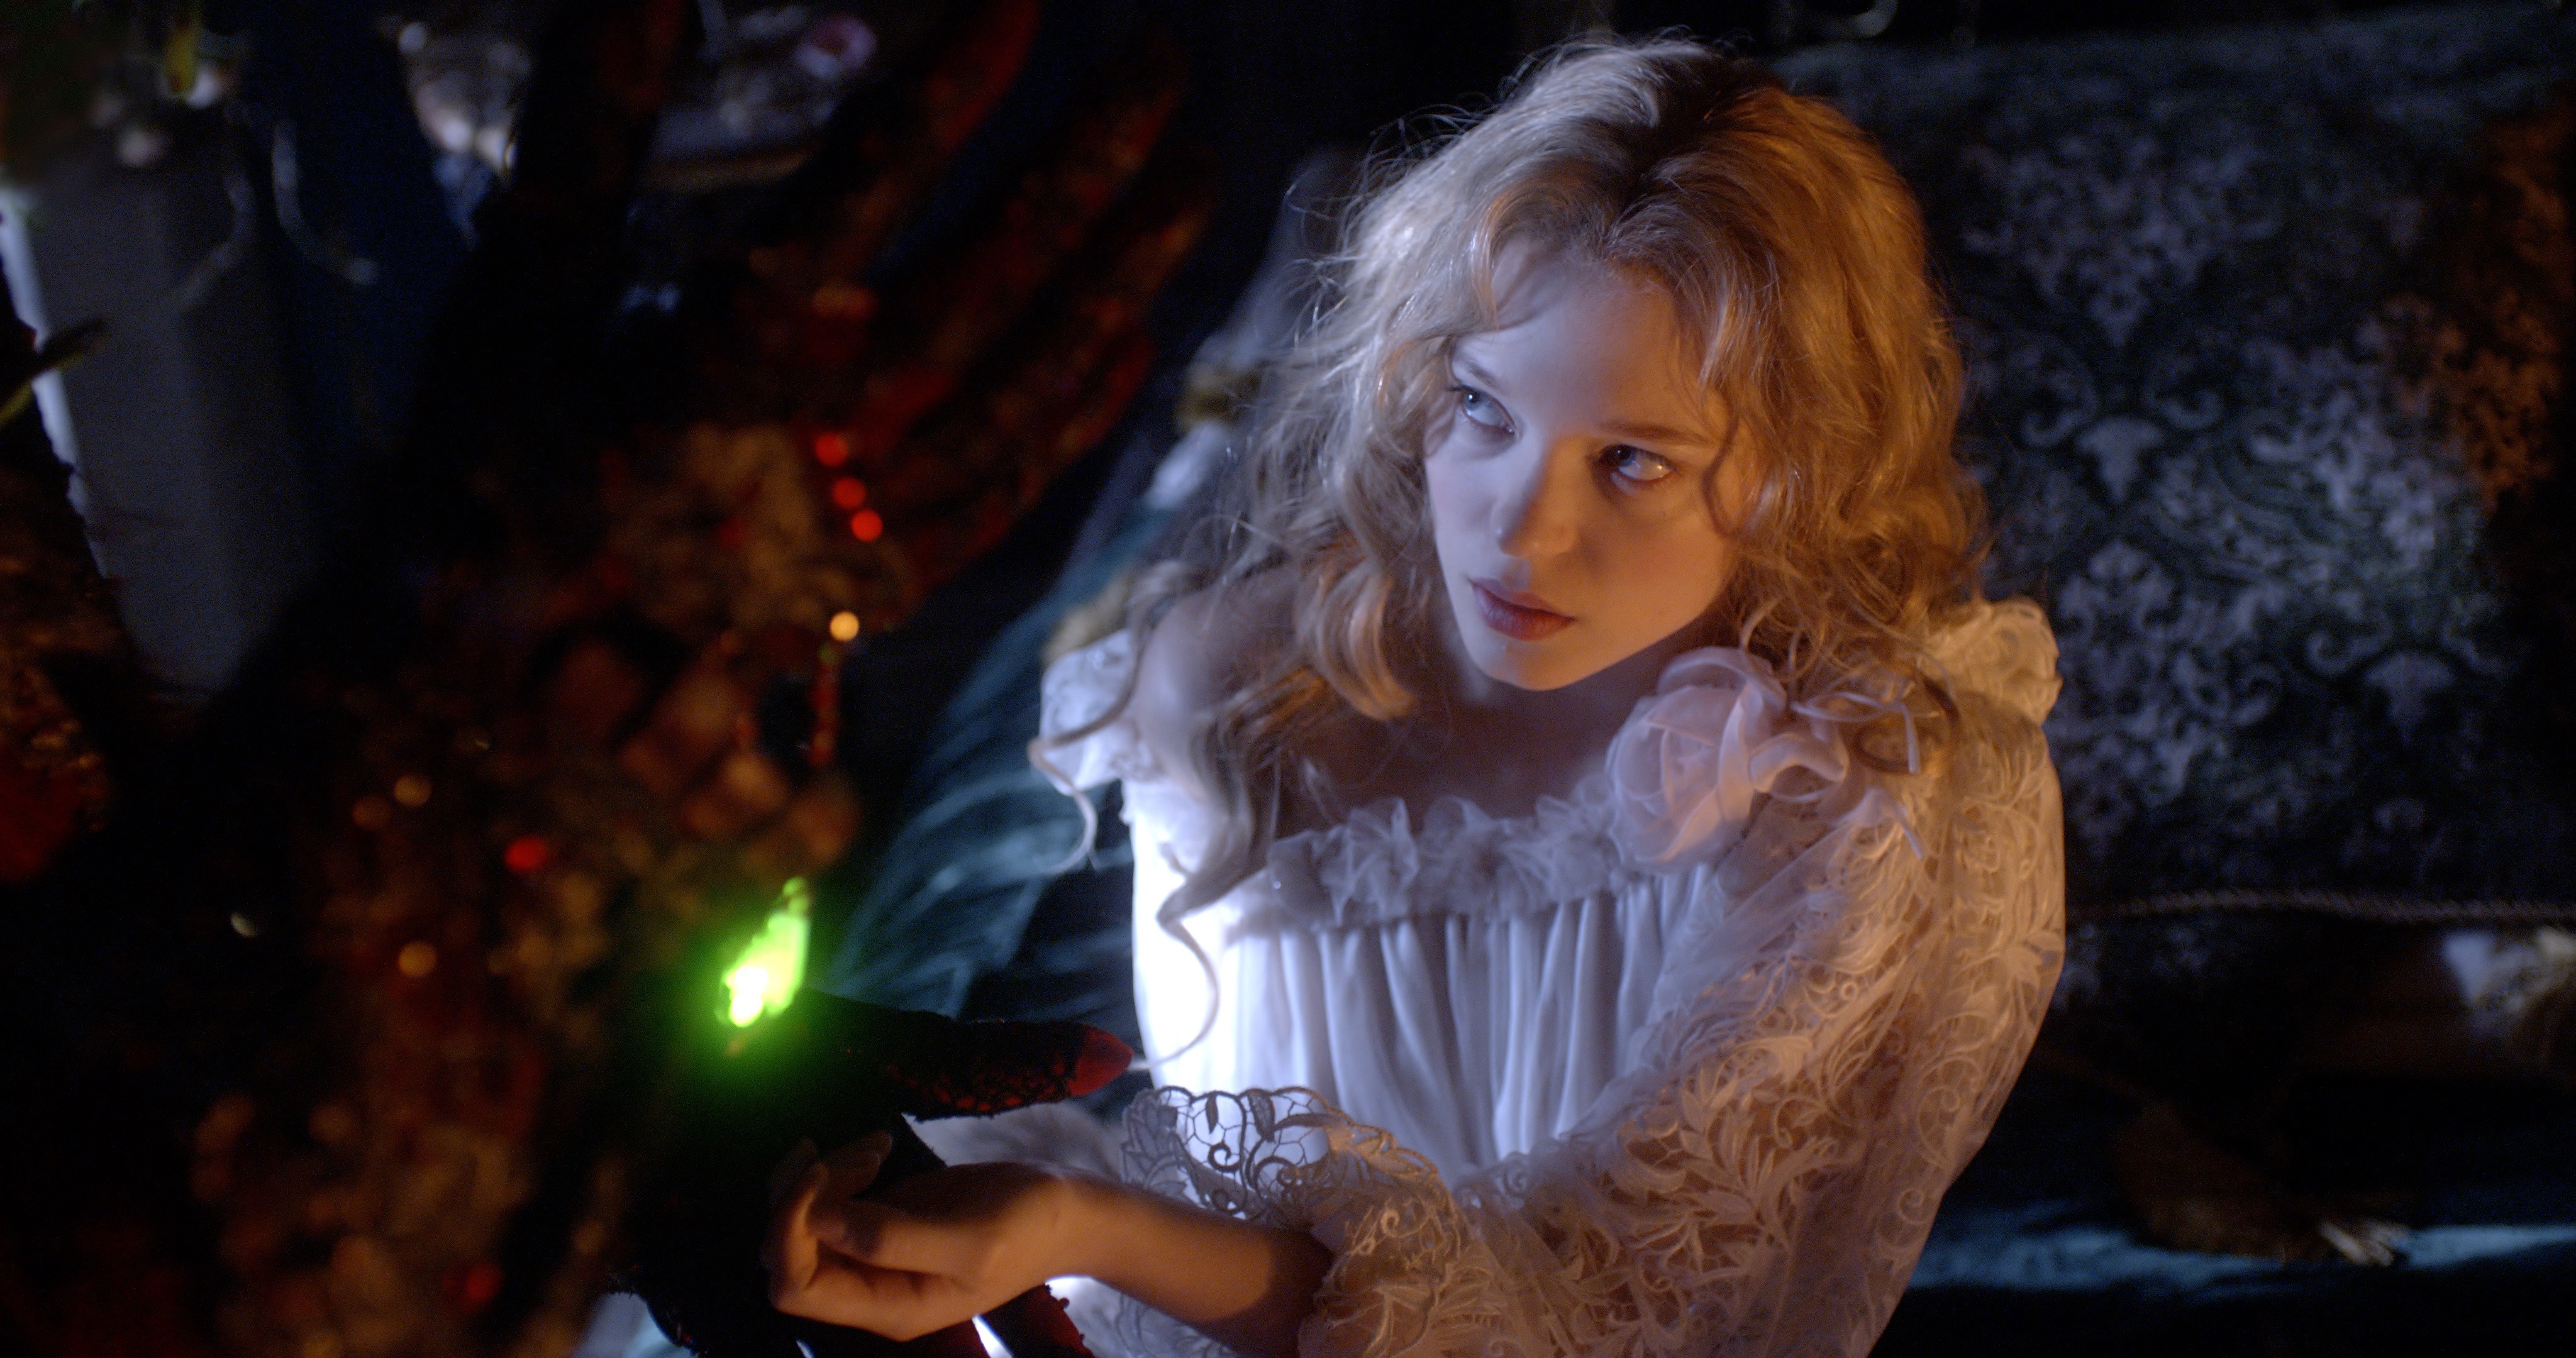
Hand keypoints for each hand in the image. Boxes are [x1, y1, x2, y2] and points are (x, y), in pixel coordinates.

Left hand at [762, 1134, 1085, 1340]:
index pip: (795, 1286)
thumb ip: (893, 1238)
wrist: (1067, 1211)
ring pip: (800, 1220)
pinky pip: (826, 1198)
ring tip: (876, 1148)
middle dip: (803, 1196)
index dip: (790, 1232)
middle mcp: (867, 1287)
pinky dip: (837, 1166)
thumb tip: (817, 1219)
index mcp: (886, 1307)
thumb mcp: (971, 1238)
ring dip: (821, 1174)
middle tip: (865, 1157)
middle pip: (785, 1252)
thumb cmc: (1028, 1229)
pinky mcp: (877, 1219)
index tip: (825, 1178)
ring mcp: (869, 1252)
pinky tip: (878, 1147)